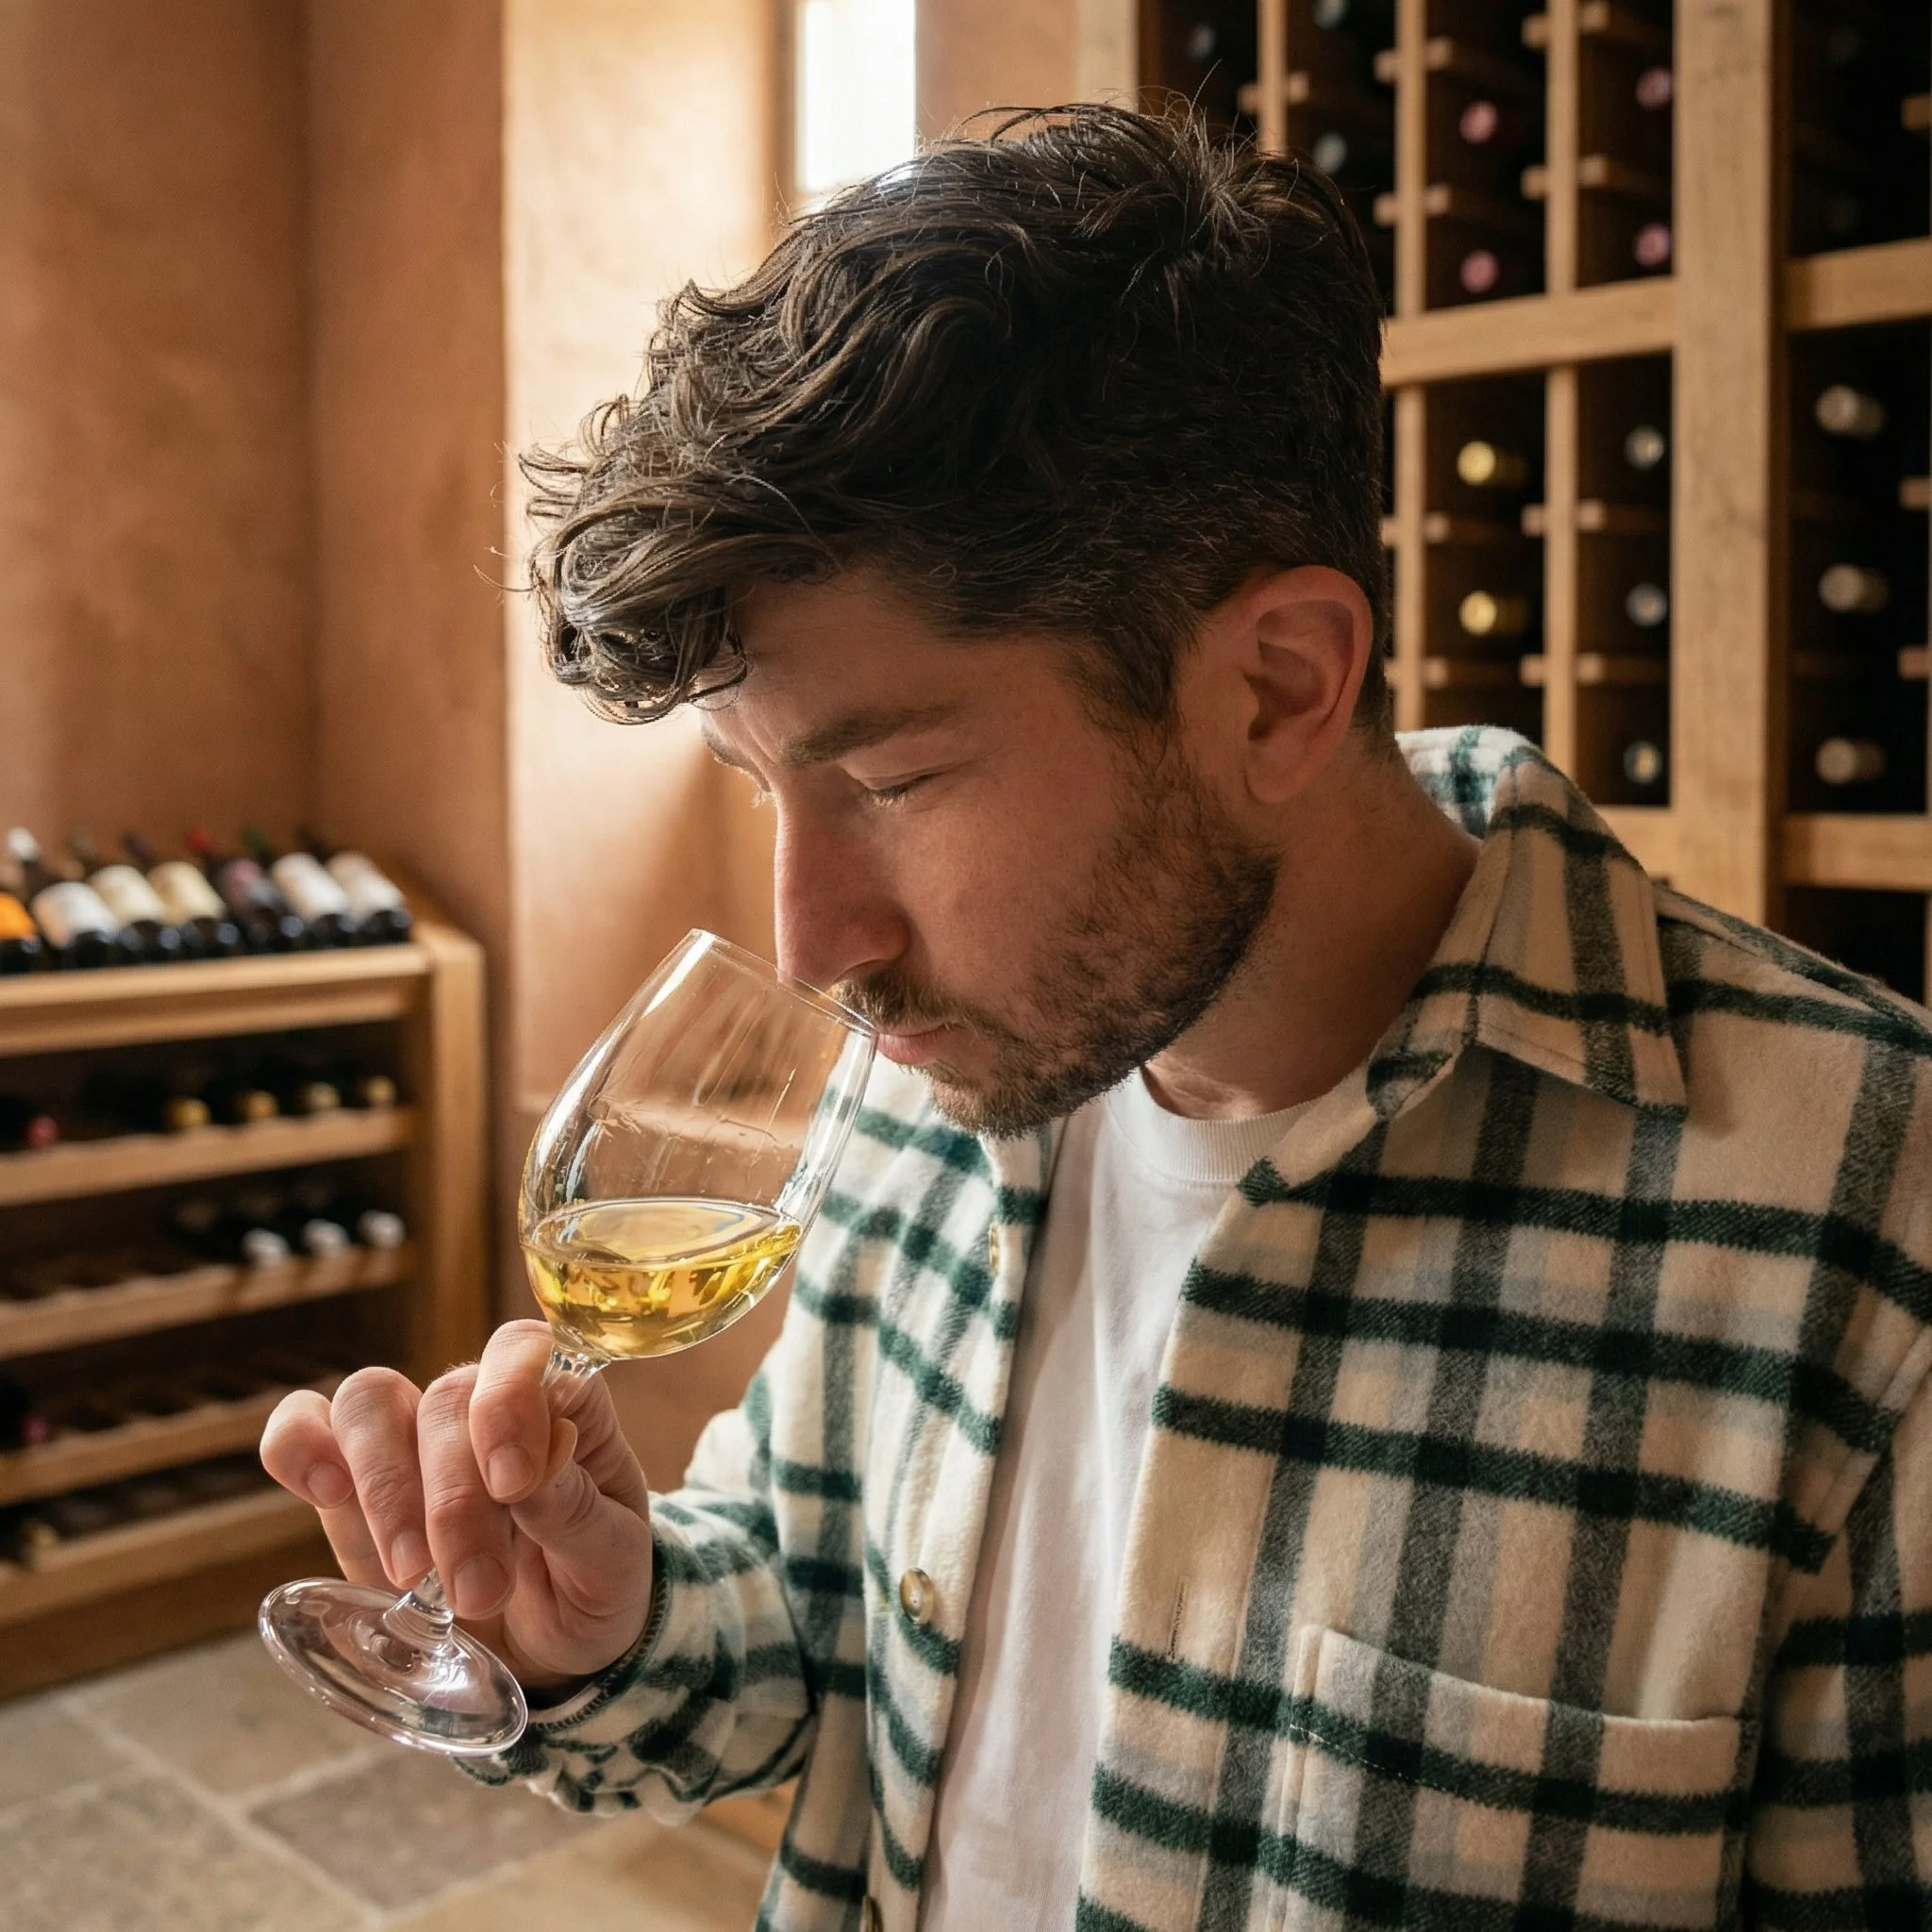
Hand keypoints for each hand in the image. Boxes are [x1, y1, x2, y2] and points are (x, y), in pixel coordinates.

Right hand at [260, 1320, 652, 1688]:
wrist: (550, 1652)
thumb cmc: (593, 1586)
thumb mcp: (612, 1558)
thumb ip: (576, 1508)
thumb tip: (539, 1462)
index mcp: (560, 1406)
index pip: (523, 1352)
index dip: (509, 1403)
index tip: (513, 1484)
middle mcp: (479, 1408)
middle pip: (446, 1399)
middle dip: (455, 1499)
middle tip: (478, 1592)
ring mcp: (410, 1443)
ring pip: (370, 1402)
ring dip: (384, 1488)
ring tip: (410, 1574)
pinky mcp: (350, 1487)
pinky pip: (304, 1430)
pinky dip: (299, 1447)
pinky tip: (323, 1491)